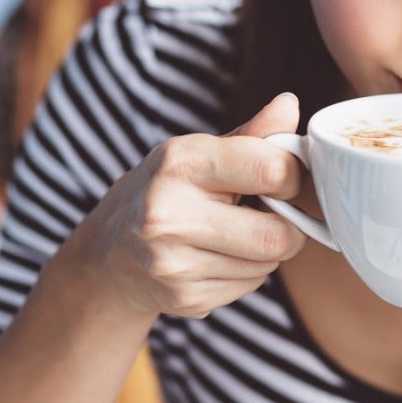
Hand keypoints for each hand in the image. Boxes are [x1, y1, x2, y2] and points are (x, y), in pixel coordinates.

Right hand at [66, 93, 307, 319]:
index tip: (284, 178)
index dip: (293, 176)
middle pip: (277, 235)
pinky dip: (246, 273)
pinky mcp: (184, 298)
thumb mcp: (198, 153)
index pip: (271, 169)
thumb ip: (251, 135)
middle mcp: (169, 213)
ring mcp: (174, 262)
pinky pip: (249, 287)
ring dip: (265, 251)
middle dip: (287, 226)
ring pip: (267, 265)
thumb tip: (290, 104)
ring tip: (233, 234)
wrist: (108, 254)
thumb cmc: (165, 192)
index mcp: (180, 163)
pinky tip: (217, 257)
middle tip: (269, 214)